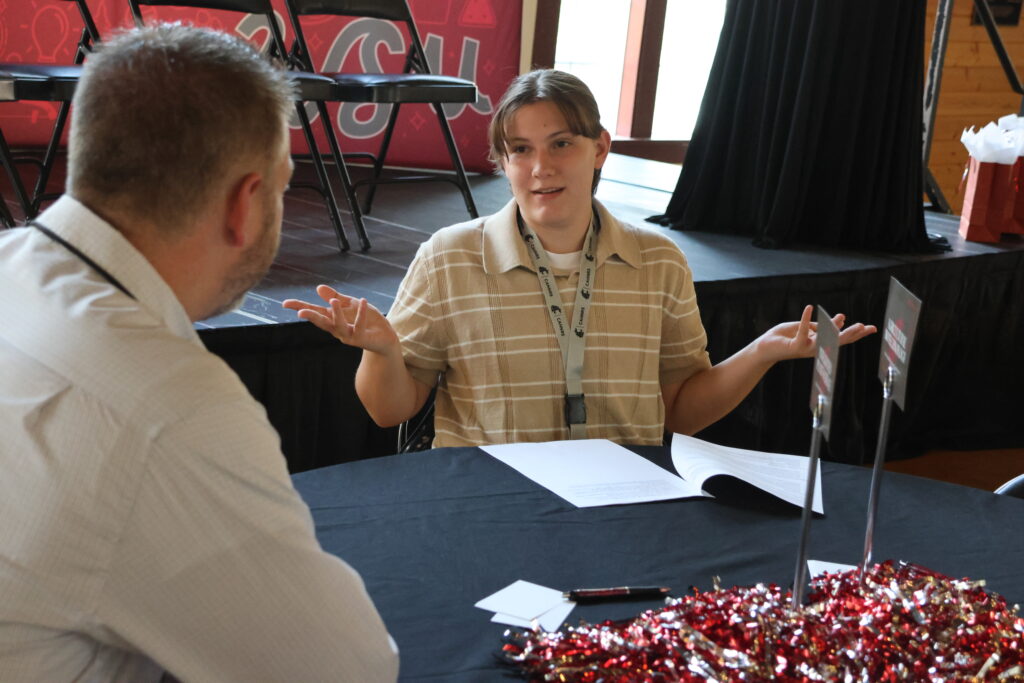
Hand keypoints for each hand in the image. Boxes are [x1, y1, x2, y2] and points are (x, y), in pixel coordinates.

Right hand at [282, 284, 398, 354]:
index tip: (285, 303)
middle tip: (301, 312)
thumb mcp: (351, 305)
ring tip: (334, 302)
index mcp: (333, 320)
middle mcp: (338, 330)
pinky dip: (361, 313)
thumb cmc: (367, 321)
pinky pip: (360, 325)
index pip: (315, 312)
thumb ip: (336, 297)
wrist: (385, 337)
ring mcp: (349, 336)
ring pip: (340, 326)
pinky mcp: (362, 338)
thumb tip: (318, 288)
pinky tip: (362, 301)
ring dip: (337, 314)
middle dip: (312, 317)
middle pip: (322, 322)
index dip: (300, 308)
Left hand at [758, 304, 876, 362]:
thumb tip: (839, 320)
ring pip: (824, 339)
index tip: (872, 328)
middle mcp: (816, 348)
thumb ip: (820, 325)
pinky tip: (809, 307)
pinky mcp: (795, 346)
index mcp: (820, 343)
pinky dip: (805, 318)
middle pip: (837, 341)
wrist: (764, 347)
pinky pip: (802, 331)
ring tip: (843, 317)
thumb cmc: (784, 337)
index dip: (857, 333)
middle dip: (851, 334)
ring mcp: (806, 348)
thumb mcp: (805, 328)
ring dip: (833, 328)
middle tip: (864, 326)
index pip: (841, 338)